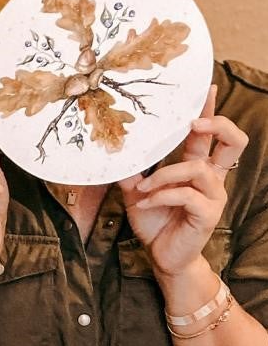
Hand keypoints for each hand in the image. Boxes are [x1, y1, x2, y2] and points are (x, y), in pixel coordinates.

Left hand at [120, 87, 246, 276]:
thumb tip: (112, 151)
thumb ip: (131, 172)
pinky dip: (163, 195)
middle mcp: (211, 178)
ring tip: (144, 188)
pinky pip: (188, 195)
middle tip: (193, 123)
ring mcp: (213, 196)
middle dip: (217, 125)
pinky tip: (146, 204)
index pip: (210, 135)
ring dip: (166, 174)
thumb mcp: (137, 193)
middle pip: (234, 141)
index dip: (209, 112)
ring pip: (198, 168)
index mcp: (197, 168)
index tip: (205, 90)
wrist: (161, 256)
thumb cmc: (155, 222)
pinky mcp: (208, 214)